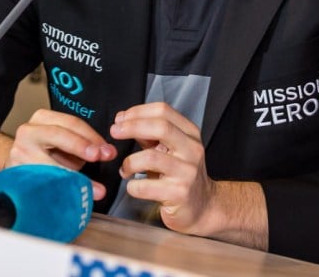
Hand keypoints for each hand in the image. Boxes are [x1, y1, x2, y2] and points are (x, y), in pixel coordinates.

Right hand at [6, 108, 117, 199]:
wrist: (16, 164)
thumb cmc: (45, 151)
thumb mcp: (62, 140)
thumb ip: (83, 144)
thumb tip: (107, 153)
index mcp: (43, 119)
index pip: (71, 123)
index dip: (92, 137)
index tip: (108, 151)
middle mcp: (28, 132)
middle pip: (58, 135)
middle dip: (81, 147)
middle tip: (100, 158)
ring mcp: (19, 153)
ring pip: (49, 160)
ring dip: (75, 175)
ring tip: (93, 189)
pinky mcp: (17, 174)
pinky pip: (43, 183)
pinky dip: (62, 191)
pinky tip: (76, 198)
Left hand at [110, 101, 268, 248]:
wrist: (203, 207)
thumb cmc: (181, 175)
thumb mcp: (170, 149)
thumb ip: (150, 135)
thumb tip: (124, 120)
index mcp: (190, 134)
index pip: (163, 111)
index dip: (138, 112)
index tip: (120, 118)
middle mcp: (192, 150)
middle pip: (160, 127)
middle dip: (132, 127)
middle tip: (114, 132)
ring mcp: (188, 172)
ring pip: (151, 157)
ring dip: (130, 162)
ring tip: (125, 169)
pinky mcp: (180, 194)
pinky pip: (146, 186)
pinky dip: (132, 186)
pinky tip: (133, 186)